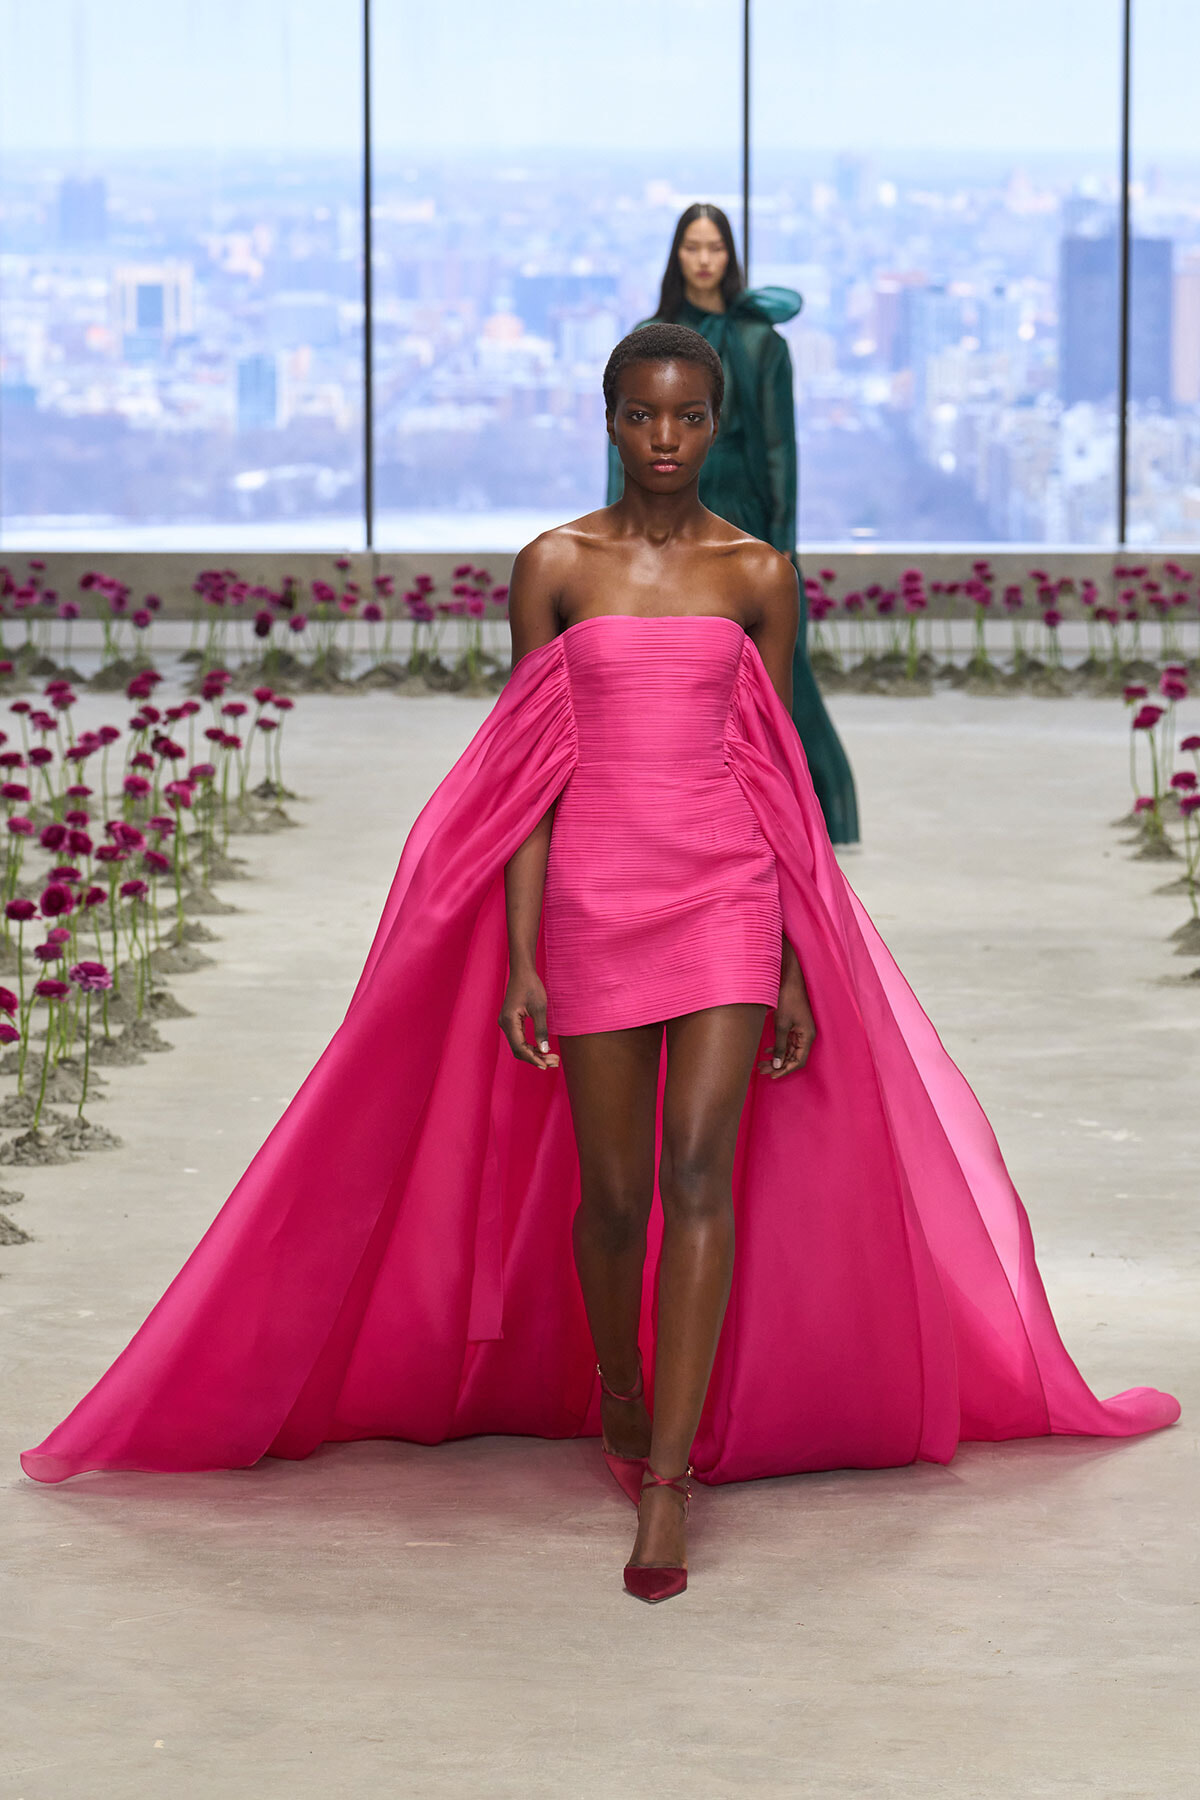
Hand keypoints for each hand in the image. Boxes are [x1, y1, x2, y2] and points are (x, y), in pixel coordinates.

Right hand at [498, 971, 559, 1070]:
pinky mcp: (510, 1022)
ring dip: (534, 1053)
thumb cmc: (531, 986)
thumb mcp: (540, 1009)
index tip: (546, 1065)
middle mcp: (504, 1024)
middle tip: (554, 1062)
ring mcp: (506, 1023)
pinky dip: (530, 1046)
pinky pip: (519, 1039)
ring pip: (518, 1046)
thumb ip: (541, 1031)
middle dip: (535, 1058)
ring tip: (551, 1058)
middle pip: (518, 1050)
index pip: (519, 1048)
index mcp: (509, 1022)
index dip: (533, 1058)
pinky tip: (542, 1049)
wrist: (522, 972)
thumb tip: (544, 1051)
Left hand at [756, 949, 815, 1079]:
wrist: (790, 980)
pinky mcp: (795, 1025)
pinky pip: (788, 1041)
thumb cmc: (788, 999)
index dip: (785, 1070)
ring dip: (777, 1057)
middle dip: (778, 1065)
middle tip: (762, 1070)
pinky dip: (778, 1047)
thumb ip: (780, 1045)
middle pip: (793, 1057)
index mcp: (807, 1036)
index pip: (798, 1061)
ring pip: (789, 1050)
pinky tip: (767, 1050)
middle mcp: (806, 1035)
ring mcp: (801, 1030)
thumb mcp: (781, 1024)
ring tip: (761, 1064)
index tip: (772, 1075)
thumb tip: (778, 1064)